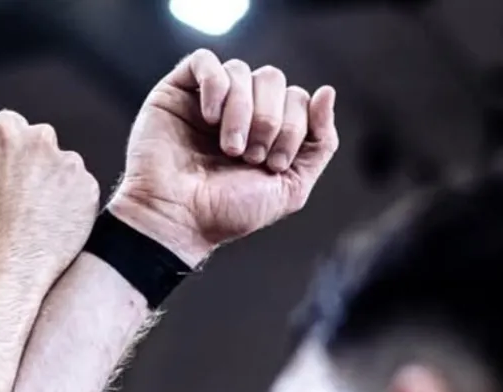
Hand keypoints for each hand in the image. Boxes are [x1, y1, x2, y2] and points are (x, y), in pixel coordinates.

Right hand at [0, 110, 98, 274]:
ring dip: (50, 184)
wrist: (4, 269)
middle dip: (29, 164)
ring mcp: (69, 163)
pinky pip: (78, 191)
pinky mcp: (89, 189)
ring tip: (32, 218)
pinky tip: (49, 226)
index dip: (1, 156)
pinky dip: (68, 204)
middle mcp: (41, 138)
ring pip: (60, 167)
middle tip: (15, 201)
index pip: (9, 128)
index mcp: (4, 128)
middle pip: (37, 143)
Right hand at [113, 50, 339, 265]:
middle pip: (273, 78)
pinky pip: (204, 61)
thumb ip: (320, 143)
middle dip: (270, 119)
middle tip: (251, 156)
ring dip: (242, 111)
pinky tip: (210, 117)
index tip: (273, 164)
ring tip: (229, 147)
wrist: (177, 220)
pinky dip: (216, 84)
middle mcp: (238, 111)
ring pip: (241, 71)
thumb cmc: (226, 212)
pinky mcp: (175, 92)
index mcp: (266, 130)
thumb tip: (327, 91)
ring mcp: (206, 100)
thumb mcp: (291, 187)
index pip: (297, 98)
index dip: (295, 127)